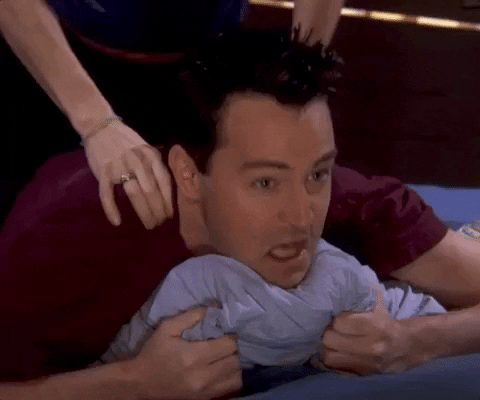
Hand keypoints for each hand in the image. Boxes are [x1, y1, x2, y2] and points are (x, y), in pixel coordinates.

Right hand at [83, 121, 173, 228]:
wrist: (100, 126)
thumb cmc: (127, 141)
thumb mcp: (147, 149)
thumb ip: (155, 166)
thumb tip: (165, 191)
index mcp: (151, 156)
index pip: (164, 182)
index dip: (168, 201)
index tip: (170, 215)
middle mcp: (139, 161)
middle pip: (152, 192)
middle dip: (158, 211)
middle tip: (159, 224)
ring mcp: (120, 166)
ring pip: (135, 194)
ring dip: (144, 212)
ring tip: (149, 224)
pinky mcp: (103, 172)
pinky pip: (107, 194)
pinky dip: (111, 209)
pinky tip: (117, 221)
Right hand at [126, 307, 241, 399]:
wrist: (140, 383)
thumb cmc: (154, 352)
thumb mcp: (167, 328)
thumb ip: (193, 316)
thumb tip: (215, 308)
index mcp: (193, 356)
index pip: (228, 345)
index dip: (231, 335)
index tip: (225, 331)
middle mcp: (202, 376)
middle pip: (235, 360)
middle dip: (234, 349)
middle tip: (227, 342)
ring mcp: (205, 391)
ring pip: (237, 376)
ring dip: (235, 363)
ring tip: (227, 355)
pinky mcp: (205, 399)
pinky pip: (231, 388)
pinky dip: (232, 377)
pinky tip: (224, 368)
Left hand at [321, 287, 420, 374]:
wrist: (408, 346)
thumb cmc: (387, 319)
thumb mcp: (377, 303)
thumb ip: (362, 292)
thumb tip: (342, 277)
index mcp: (375, 326)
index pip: (339, 322)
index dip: (333, 317)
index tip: (332, 314)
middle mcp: (370, 347)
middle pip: (330, 340)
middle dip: (325, 331)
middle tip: (324, 326)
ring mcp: (366, 364)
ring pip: (329, 357)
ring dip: (324, 347)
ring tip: (325, 339)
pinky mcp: (362, 375)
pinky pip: (335, 369)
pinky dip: (329, 360)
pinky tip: (330, 351)